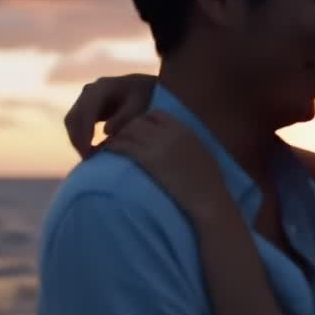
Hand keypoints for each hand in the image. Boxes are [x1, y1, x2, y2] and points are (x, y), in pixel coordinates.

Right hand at [64, 74, 157, 157]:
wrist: (142, 88)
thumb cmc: (144, 98)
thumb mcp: (138, 107)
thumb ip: (124, 118)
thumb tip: (106, 131)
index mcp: (102, 87)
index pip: (87, 110)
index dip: (85, 131)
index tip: (88, 151)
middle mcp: (89, 91)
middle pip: (74, 117)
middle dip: (77, 139)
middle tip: (86, 159)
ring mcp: (84, 99)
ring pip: (71, 122)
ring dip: (76, 141)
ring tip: (88, 158)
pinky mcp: (84, 109)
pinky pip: (76, 125)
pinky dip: (79, 138)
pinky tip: (88, 152)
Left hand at [104, 110, 237, 224]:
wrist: (209, 199)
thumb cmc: (210, 184)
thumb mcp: (201, 154)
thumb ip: (187, 144)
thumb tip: (177, 146)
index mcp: (183, 129)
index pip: (156, 114)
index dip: (143, 122)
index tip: (138, 135)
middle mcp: (169, 132)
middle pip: (138, 121)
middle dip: (126, 130)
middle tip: (118, 142)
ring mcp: (158, 144)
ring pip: (127, 132)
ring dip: (115, 139)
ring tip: (107, 148)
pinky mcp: (148, 159)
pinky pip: (122, 146)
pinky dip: (111, 148)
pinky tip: (104, 154)